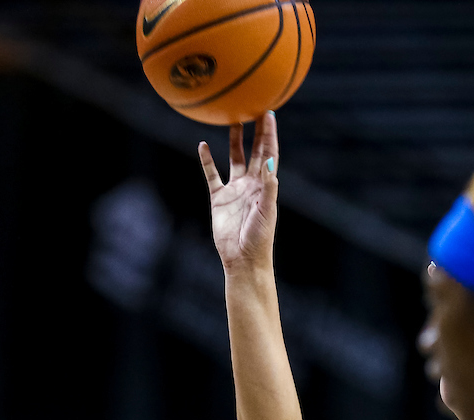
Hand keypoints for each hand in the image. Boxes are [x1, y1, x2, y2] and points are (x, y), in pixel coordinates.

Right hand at [199, 112, 279, 272]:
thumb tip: (271, 163)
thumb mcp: (266, 212)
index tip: (269, 113)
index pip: (270, 153)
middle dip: (256, 130)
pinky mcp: (219, 198)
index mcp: (265, 184)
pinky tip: (202, 145)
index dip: (270, 134)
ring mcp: (235, 189)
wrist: (242, 259)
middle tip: (254, 107)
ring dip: (234, 140)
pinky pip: (212, 174)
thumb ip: (268, 188)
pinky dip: (207, 160)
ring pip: (235, 158)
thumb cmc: (259, 238)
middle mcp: (251, 183)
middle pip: (255, 150)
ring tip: (232, 119)